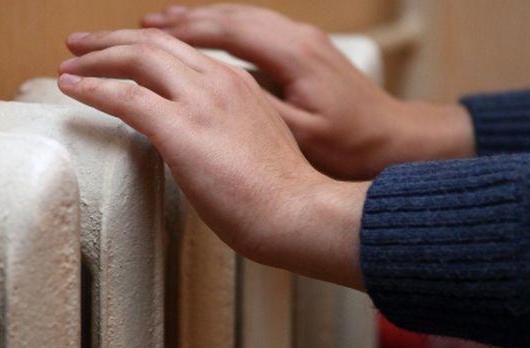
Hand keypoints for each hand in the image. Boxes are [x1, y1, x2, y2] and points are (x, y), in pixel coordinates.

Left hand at [58, 28, 368, 289]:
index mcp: (239, 85)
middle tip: (81, 44)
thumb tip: (206, 143)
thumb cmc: (282, 196)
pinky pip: (124, 96)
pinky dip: (92, 87)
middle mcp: (218, 82)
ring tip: (68, 61)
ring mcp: (200, 101)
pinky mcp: (180, 128)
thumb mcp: (256, 146)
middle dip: (112, 39)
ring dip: (96, 56)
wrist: (299, 213)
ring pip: (137, 58)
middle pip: (154, 43)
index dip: (144, 47)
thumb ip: (229, 132)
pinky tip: (70, 87)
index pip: (182, 53)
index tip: (121, 52)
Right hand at [142, 4, 474, 179]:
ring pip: (236, 18)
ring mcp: (300, 40)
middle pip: (223, 17)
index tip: (136, 39)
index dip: (176, 34)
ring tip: (151, 26)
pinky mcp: (301, 52)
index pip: (223, 32)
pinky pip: (249, 29)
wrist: (395, 143)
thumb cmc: (351, 148)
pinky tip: (198, 37)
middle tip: (134, 26)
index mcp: (293, 55)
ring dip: (192, 20)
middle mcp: (295, 37)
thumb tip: (211, 94)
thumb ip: (258, 110)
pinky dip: (216, 29)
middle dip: (173, 21)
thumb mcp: (301, 136)